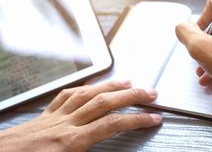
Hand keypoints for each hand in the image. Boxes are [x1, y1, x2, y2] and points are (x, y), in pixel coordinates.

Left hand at [0, 81, 161, 151]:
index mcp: (71, 143)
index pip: (112, 125)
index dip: (136, 120)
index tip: (152, 118)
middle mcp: (65, 125)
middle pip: (105, 103)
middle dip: (131, 96)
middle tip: (149, 93)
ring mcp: (54, 117)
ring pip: (87, 94)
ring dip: (110, 86)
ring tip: (127, 82)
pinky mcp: (44, 115)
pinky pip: (65, 96)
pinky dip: (82, 89)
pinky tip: (90, 87)